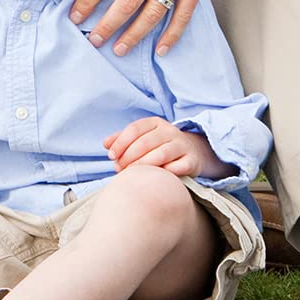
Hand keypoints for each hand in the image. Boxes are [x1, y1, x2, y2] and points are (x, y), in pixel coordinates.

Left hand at [69, 0, 227, 55]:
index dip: (87, 1)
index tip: (75, 16)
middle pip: (127, 3)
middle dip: (108, 25)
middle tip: (94, 41)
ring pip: (154, 13)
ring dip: (135, 34)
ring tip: (119, 49)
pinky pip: (184, 13)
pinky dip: (173, 33)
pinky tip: (160, 48)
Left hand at [104, 116, 226, 179]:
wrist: (190, 153)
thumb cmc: (158, 146)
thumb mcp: (140, 138)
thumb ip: (122, 139)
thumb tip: (106, 144)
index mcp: (155, 122)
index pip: (134, 129)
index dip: (120, 143)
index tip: (111, 156)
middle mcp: (170, 131)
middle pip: (145, 142)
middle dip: (128, 157)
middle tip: (119, 168)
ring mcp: (183, 145)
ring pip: (160, 154)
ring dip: (142, 166)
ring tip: (131, 174)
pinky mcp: (192, 161)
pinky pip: (177, 167)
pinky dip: (164, 172)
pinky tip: (154, 178)